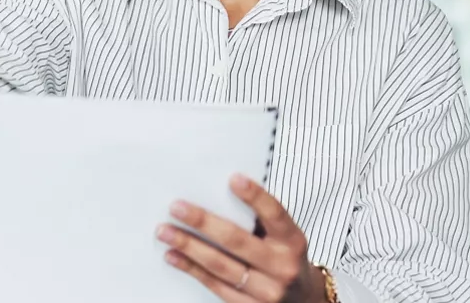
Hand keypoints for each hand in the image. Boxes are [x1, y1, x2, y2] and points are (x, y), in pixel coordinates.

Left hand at [157, 175, 327, 302]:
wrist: (303, 301)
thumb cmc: (284, 258)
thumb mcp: (284, 238)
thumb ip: (261, 220)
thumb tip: (219, 192)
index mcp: (292, 242)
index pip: (275, 214)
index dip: (256, 196)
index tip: (233, 179)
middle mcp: (282, 267)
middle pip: (238, 241)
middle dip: (203, 222)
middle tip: (177, 207)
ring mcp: (266, 291)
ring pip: (221, 266)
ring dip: (189, 247)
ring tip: (165, 231)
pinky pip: (215, 286)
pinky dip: (192, 269)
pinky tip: (173, 256)